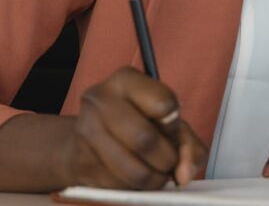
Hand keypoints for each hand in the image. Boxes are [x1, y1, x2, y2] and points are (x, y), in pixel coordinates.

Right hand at [56, 67, 207, 188]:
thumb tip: (184, 174)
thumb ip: (187, 143)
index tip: (171, 129)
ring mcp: (87, 131)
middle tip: (169, 162)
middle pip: (145, 139)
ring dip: (154, 179)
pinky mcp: (81, 161)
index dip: (174, 125)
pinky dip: (135, 187)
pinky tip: (134, 175)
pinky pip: (119, 185)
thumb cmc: (135, 123)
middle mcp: (101, 100)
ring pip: (133, 170)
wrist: (86, 139)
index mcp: (126, 80)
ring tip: (156, 172)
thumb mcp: (166, 121)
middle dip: (166, 159)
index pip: (164, 104)